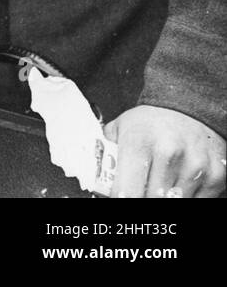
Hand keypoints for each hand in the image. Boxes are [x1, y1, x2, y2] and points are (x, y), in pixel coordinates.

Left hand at [106, 105, 225, 197]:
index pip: (127, 193)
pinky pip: (199, 202)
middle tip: (140, 188)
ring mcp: (196, 166)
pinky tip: (180, 182)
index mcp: (138, 143)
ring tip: (160, 181)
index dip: (120, 200)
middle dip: (143, 197)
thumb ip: (106, 155)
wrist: (188, 108)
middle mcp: (169, 154)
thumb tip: (97, 183)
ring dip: (166, 198)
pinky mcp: (217, 176)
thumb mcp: (120, 129)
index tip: (120, 198)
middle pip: (151, 201)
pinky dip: (187, 197)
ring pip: (176, 204)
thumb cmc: (149, 123)